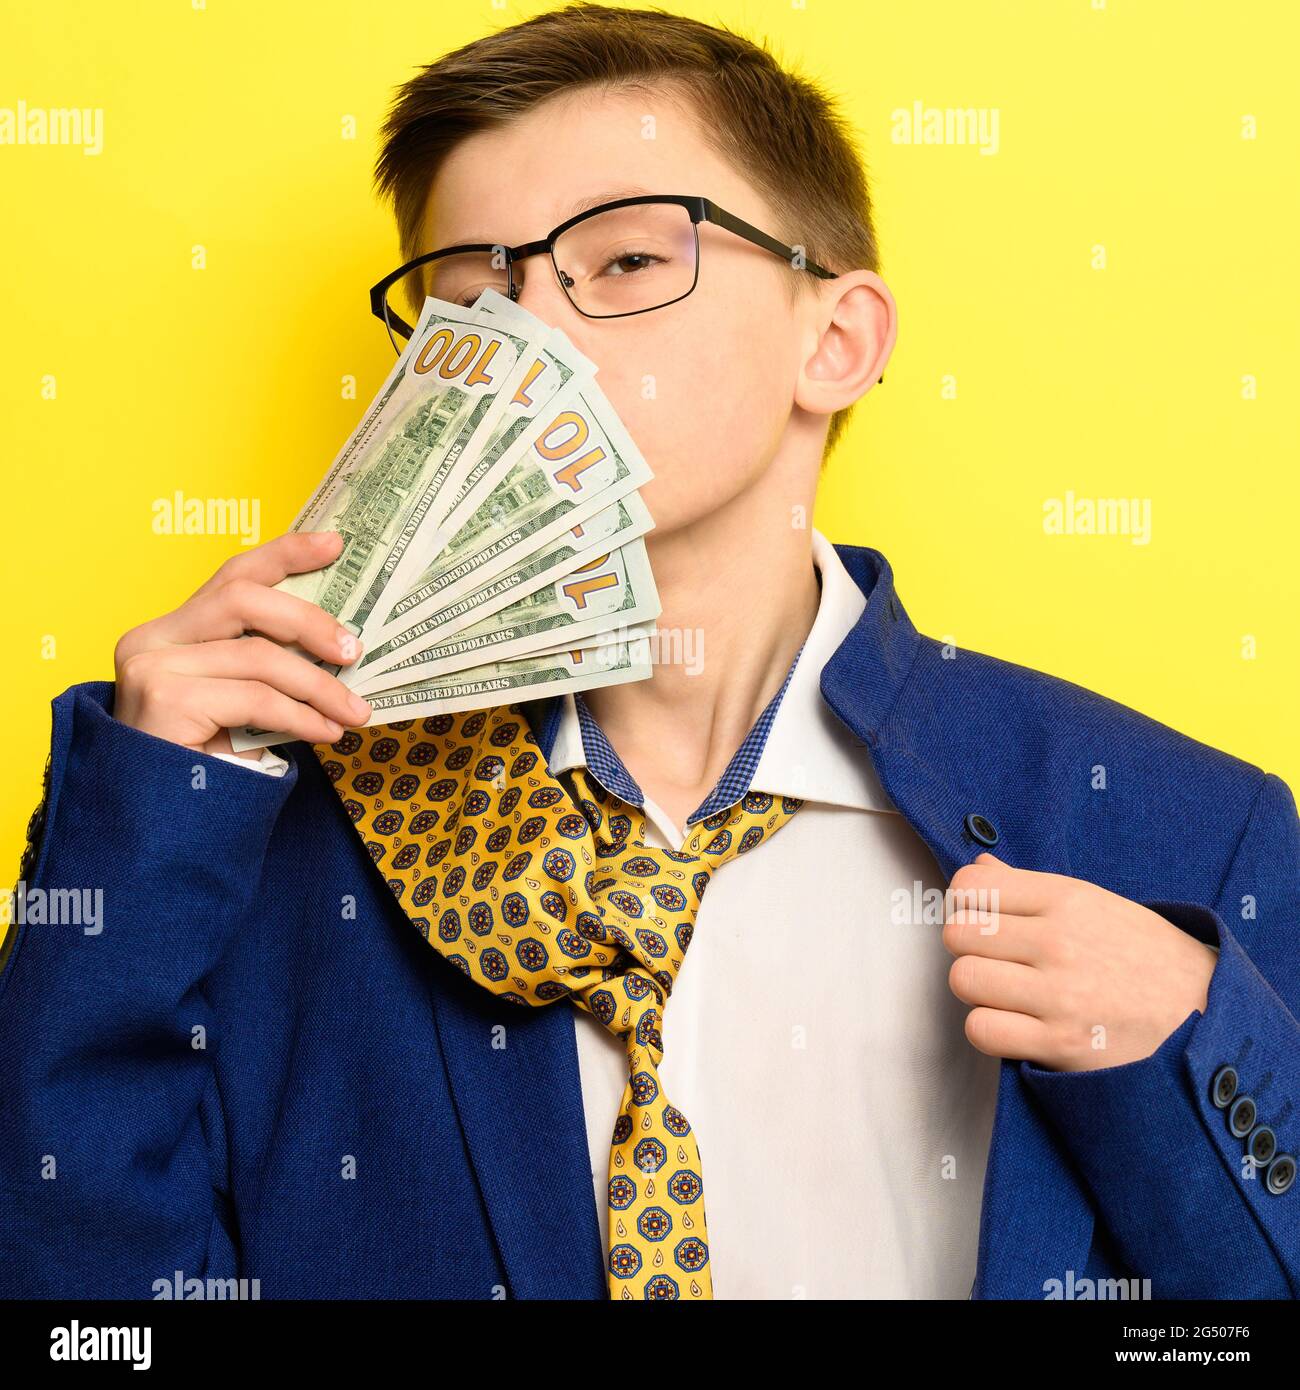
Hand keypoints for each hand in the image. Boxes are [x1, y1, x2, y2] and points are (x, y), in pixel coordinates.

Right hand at [114, 531, 370, 757]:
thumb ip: (265, 667)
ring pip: (259, 656)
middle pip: (245, 599)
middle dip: (310, 621)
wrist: (159, 825)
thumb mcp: (237, 704)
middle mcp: (152, 639)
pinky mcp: (164, 699)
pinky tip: (326, 732)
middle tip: (355, 649)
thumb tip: (341, 645)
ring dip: (319, 686)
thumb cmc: (203, 764)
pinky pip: (255, 698)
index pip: (232, 575)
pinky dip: (301, 716)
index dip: (285, 554)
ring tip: (354, 711)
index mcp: (169, 631)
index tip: (335, 544)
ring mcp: (152, 666)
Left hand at [942, 852, 1217, 1071]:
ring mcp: (1058, 995)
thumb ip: (1030, 888)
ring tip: (1007, 993)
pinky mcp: (1060, 1044)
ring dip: (978, 990)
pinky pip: (982, 1029)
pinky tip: (1014, 1024)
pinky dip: (989, 1029)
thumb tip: (978, 867)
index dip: (966, 902)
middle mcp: (1057, 942)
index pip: (970, 885)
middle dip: (969, 947)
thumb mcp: (1096, 904)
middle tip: (996, 958)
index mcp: (1066, 898)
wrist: (1208, 1015)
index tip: (983, 917)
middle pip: (957, 934)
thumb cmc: (1145, 954)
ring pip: (963, 981)